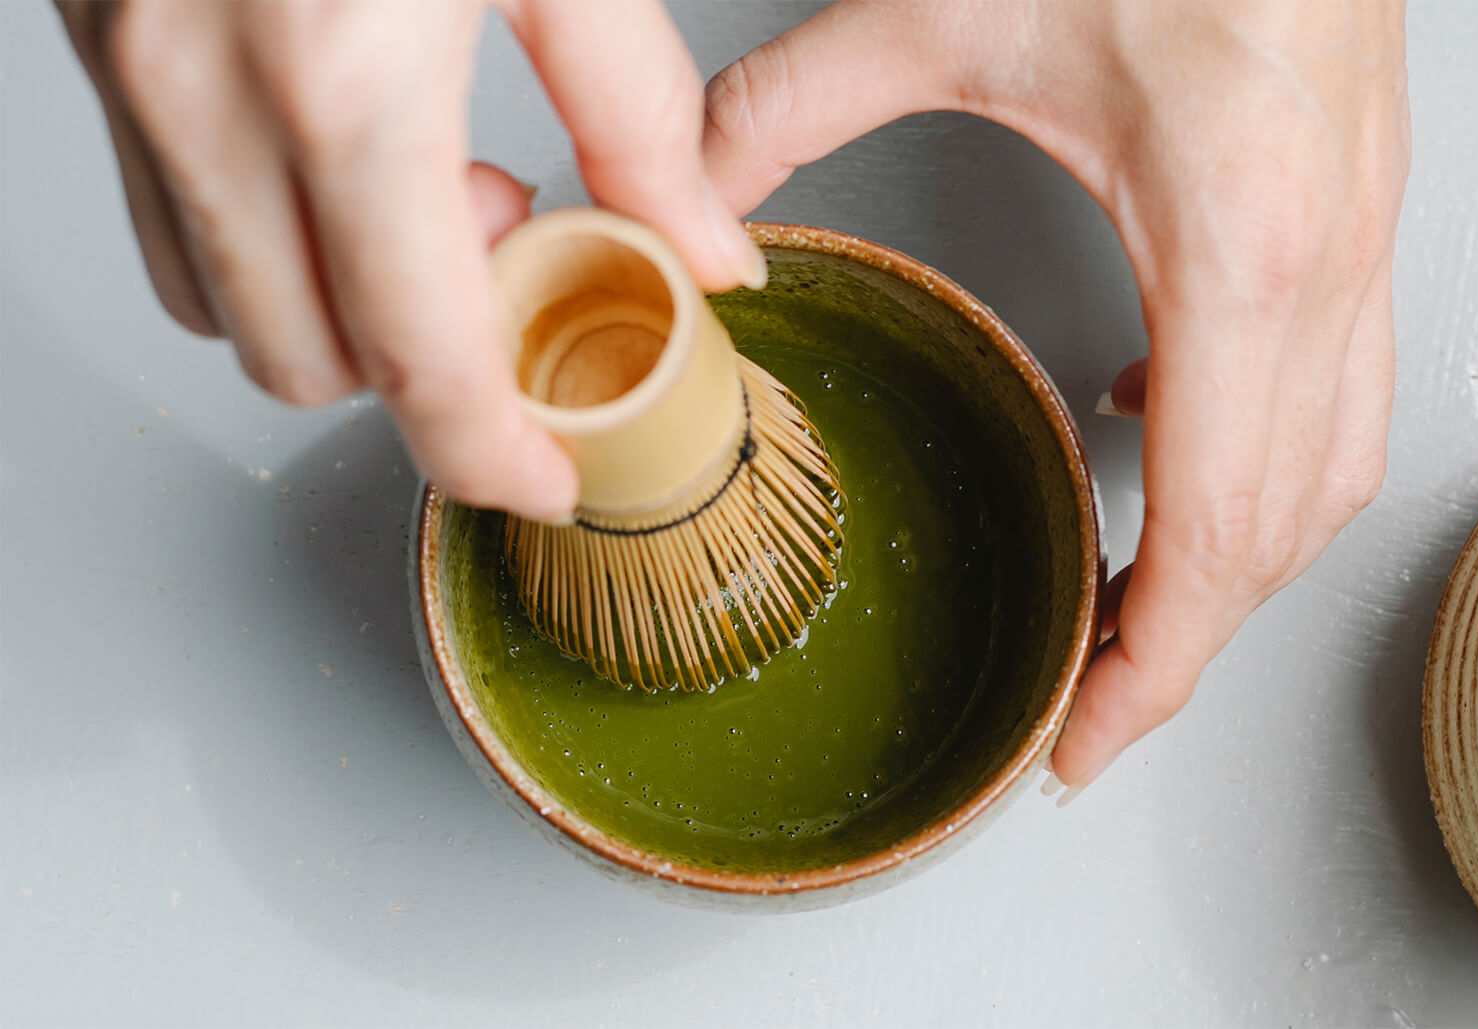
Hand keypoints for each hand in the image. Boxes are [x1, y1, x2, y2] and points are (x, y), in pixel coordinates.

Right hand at [57, 0, 765, 521]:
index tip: (544, 474)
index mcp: (341, 78)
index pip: (416, 357)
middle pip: (310, 361)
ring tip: (425, 188)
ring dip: (338, 301)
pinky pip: (171, 218)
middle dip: (420, 359)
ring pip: (225, 307)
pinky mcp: (92, 44)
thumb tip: (706, 251)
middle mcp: (201, 93)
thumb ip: (639, 113)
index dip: (490, 449)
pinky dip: (268, 235)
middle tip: (510, 257)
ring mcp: (124, 72)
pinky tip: (339, 150)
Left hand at [703, 0, 1410, 797]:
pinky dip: (1256, 460)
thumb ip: (789, 106)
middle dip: (1186, 648)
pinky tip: (1150, 431)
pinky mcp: (1355, 222)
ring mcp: (1362, 247)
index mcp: (1238, 243)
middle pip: (1279, 534)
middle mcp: (1327, 268)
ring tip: (1130, 613)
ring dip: (1234, 567)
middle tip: (1086, 710)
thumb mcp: (946, 6)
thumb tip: (691, 191)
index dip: (1158, 666)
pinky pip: (1331, 393)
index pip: (1219, 524)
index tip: (1083, 742)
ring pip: (1329, 478)